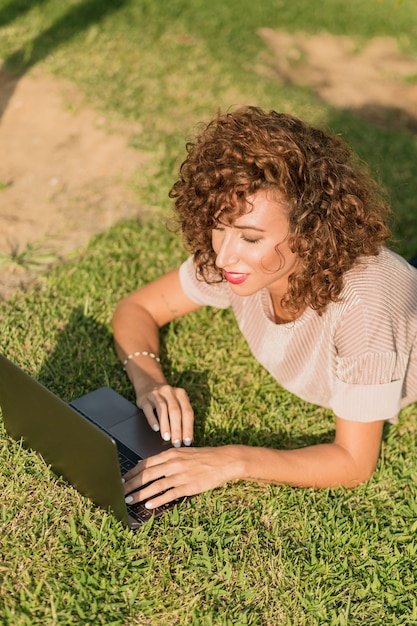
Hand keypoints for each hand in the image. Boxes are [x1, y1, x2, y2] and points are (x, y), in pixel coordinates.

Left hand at [123, 445, 245, 509]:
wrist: (223, 460)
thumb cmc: (204, 457)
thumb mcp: (183, 453)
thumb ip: (167, 459)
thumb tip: (150, 466)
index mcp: (170, 454)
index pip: (146, 463)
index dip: (132, 472)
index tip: (121, 478)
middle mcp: (173, 463)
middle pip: (146, 474)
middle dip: (130, 483)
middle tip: (119, 491)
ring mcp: (180, 475)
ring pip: (155, 485)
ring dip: (140, 493)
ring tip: (129, 500)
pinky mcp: (188, 486)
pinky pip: (169, 494)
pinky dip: (157, 500)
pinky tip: (149, 505)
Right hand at [137, 384, 193, 446]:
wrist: (149, 384)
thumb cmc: (166, 400)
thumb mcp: (177, 403)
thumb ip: (183, 418)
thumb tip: (189, 439)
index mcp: (181, 394)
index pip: (187, 412)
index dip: (188, 427)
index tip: (187, 441)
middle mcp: (169, 392)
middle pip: (175, 411)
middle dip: (177, 429)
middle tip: (176, 443)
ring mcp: (156, 394)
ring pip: (162, 409)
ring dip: (165, 425)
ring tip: (166, 438)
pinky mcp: (145, 398)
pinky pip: (149, 410)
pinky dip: (153, 420)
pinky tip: (155, 429)